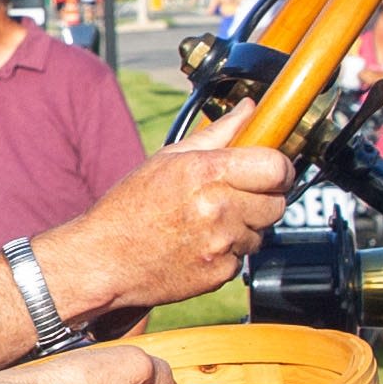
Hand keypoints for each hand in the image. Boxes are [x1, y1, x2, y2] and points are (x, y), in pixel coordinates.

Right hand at [48, 141, 293, 316]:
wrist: (102, 260)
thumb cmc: (129, 207)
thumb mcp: (168, 159)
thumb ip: (217, 134)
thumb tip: (249, 109)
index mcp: (206, 172)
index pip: (277, 167)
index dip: (280, 168)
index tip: (271, 170)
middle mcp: (218, 208)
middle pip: (277, 203)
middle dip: (263, 199)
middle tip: (235, 196)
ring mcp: (220, 244)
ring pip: (260, 232)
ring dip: (244, 227)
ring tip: (207, 222)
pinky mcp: (219, 273)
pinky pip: (242, 258)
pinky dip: (227, 252)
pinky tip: (198, 244)